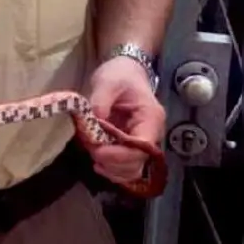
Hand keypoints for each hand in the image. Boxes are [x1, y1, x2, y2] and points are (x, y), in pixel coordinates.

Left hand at [85, 55, 164, 184]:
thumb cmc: (120, 75)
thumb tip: (95, 120)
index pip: (142, 147)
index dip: (120, 155)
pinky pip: (126, 167)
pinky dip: (112, 170)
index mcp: (151, 118)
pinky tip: (98, 163)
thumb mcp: (108, 81)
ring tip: (94, 156)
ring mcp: (142, 143)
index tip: (97, 151)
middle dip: (113, 163)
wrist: (125, 73)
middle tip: (92, 151)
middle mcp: (151, 134)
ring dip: (112, 170)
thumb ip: (101, 100)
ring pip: (132, 170)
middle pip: (137, 163)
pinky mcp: (131, 147)